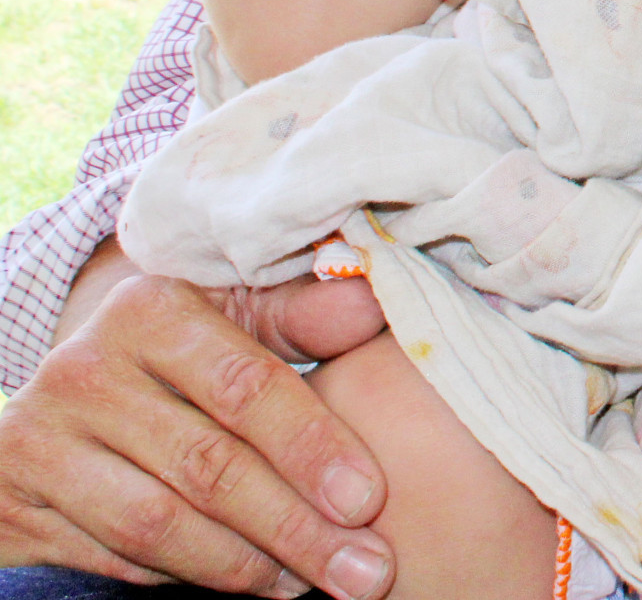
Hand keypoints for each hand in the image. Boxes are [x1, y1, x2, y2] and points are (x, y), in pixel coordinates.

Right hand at [0, 273, 393, 595]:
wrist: (62, 393)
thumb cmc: (175, 352)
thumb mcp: (230, 315)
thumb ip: (298, 315)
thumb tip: (370, 306)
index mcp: (150, 310)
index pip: (244, 386)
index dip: (311, 446)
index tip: (368, 499)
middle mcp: (86, 371)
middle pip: (207, 465)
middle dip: (295, 526)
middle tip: (364, 569)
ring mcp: (41, 443)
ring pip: (158, 524)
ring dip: (246, 564)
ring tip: (311, 583)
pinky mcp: (15, 510)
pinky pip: (115, 558)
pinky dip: (188, 577)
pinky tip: (249, 582)